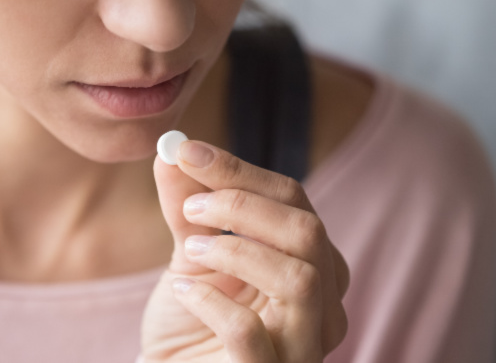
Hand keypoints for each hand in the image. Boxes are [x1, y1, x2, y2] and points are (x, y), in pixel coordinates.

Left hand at [141, 139, 348, 361]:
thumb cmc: (192, 323)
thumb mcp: (191, 257)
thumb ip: (187, 207)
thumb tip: (171, 151)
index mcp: (314, 267)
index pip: (294, 201)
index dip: (239, 170)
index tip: (186, 151)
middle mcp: (324, 307)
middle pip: (307, 232)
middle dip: (241, 205)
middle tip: (190, 207)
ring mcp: (304, 348)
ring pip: (299, 278)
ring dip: (234, 250)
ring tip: (189, 252)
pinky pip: (251, 332)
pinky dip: (212, 302)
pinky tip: (183, 293)